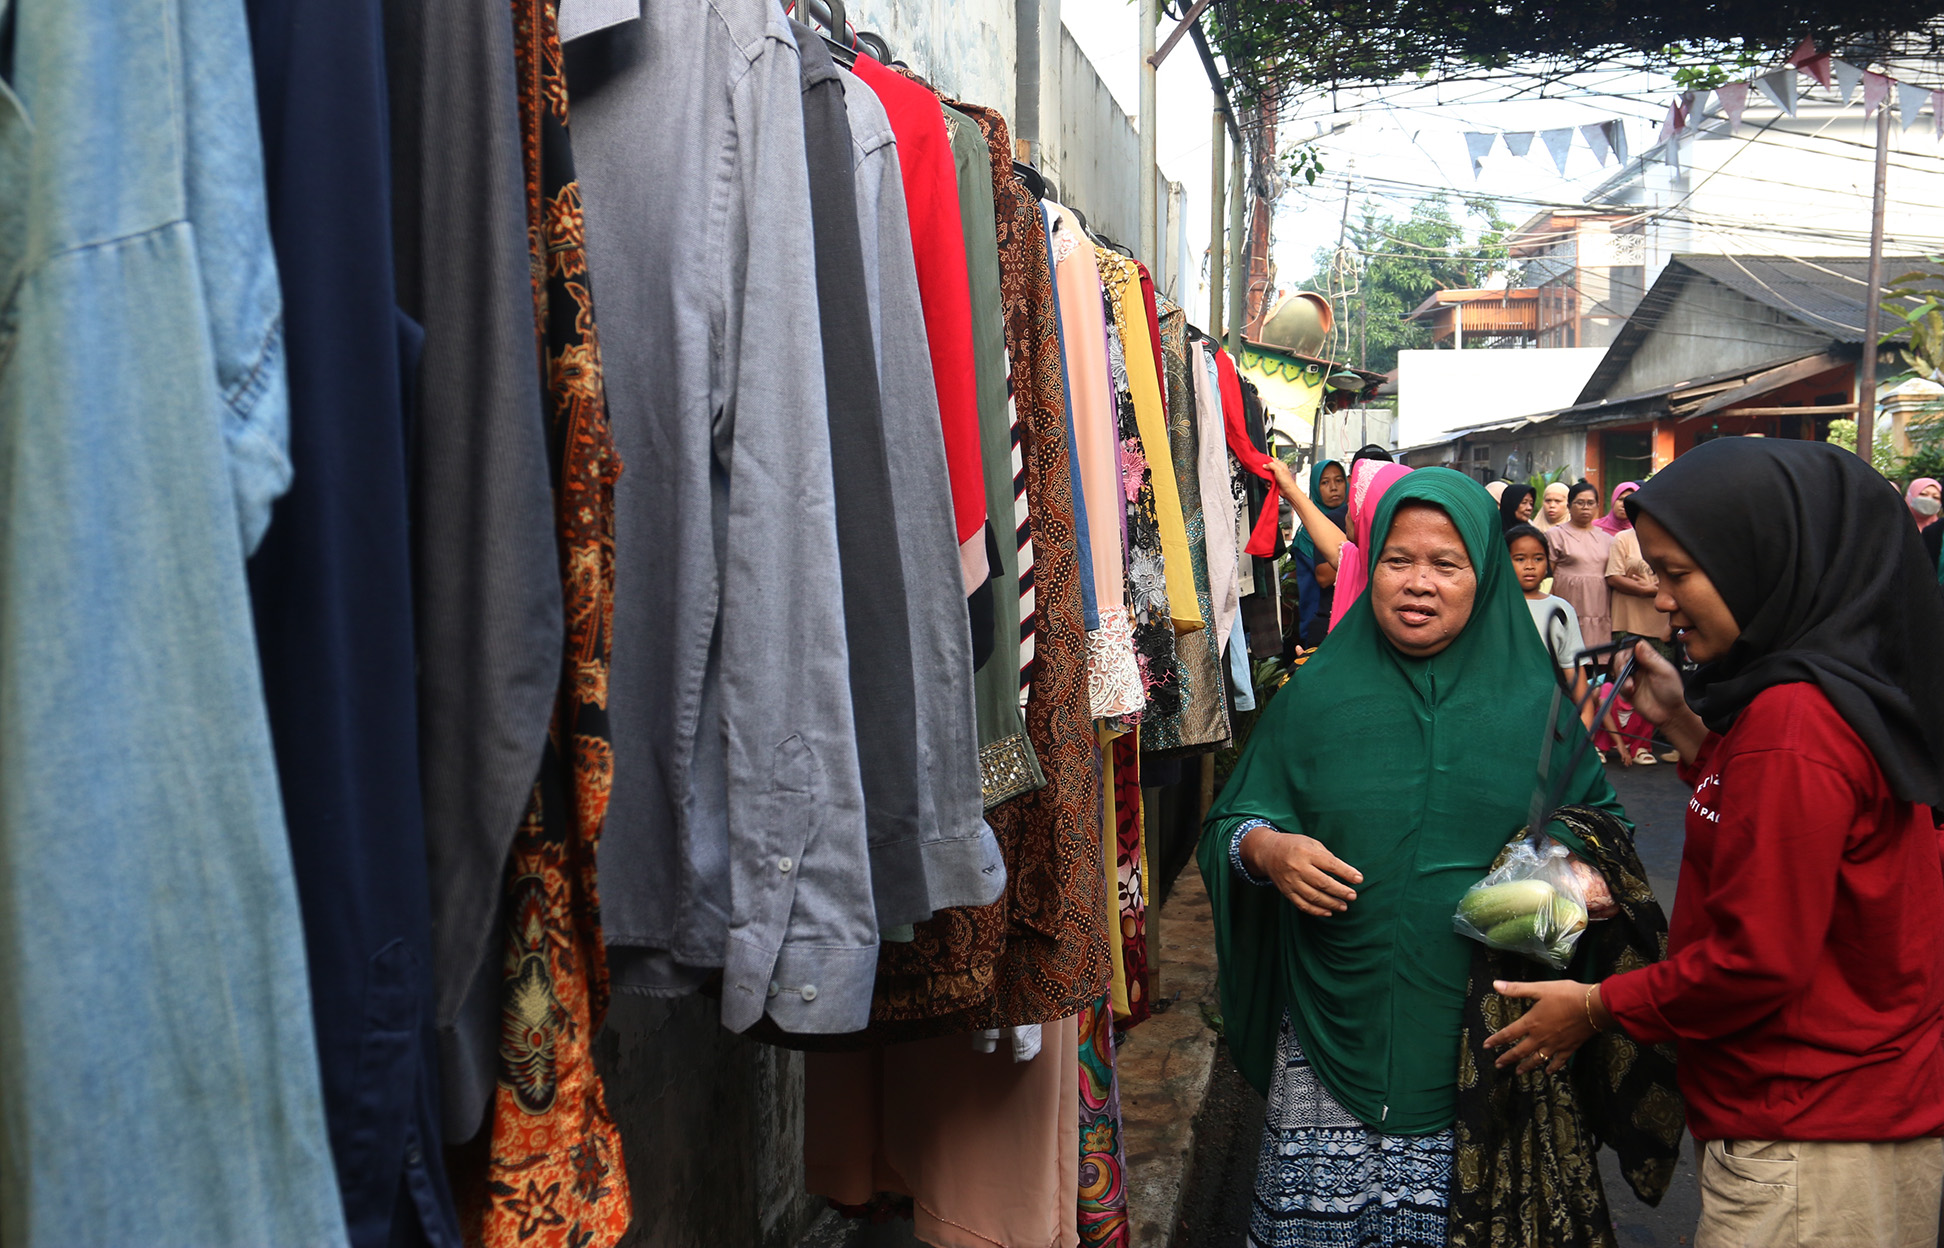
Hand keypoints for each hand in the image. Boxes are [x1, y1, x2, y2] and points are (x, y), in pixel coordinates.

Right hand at [1241, 826, 1362, 916]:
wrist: (1267, 852)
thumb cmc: (1294, 845)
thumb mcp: (1311, 842)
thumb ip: (1326, 856)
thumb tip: (1344, 873)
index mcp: (1306, 852)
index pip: (1330, 864)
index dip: (1346, 873)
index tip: (1359, 879)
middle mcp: (1297, 867)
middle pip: (1323, 883)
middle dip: (1341, 891)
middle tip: (1353, 896)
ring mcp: (1291, 881)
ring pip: (1313, 897)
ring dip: (1331, 904)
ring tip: (1344, 906)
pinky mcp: (1286, 892)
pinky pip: (1302, 904)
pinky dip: (1316, 911)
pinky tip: (1328, 912)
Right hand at [1266, 457, 1298, 498]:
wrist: (1288, 491)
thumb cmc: (1287, 481)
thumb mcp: (1279, 470)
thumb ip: (1271, 465)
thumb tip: (1264, 464)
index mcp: (1280, 465)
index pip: (1271, 460)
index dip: (1266, 461)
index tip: (1261, 463)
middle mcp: (1277, 470)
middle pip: (1267, 468)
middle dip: (1266, 472)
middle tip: (1266, 473)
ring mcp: (1275, 476)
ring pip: (1266, 475)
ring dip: (1267, 479)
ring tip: (1271, 481)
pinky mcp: (1273, 482)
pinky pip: (1267, 482)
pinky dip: (1268, 484)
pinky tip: (1271, 485)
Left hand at [1484, 980, 1603, 1075]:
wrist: (1593, 1007)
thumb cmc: (1566, 995)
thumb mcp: (1540, 988)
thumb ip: (1517, 989)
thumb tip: (1495, 985)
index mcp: (1531, 1023)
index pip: (1508, 1034)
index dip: (1496, 1040)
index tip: (1486, 1046)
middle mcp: (1540, 1037)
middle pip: (1520, 1051)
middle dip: (1508, 1058)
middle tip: (1498, 1065)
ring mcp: (1555, 1045)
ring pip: (1537, 1059)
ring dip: (1526, 1067)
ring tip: (1519, 1072)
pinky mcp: (1569, 1048)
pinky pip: (1558, 1062)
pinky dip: (1552, 1067)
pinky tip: (1548, 1072)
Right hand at [1618, 641, 1706, 760]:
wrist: (1670, 714)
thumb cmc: (1672, 692)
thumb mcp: (1664, 672)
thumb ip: (1651, 658)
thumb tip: (1638, 644)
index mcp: (1649, 660)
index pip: (1632, 648)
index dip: (1627, 651)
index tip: (1627, 657)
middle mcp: (1639, 668)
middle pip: (1620, 659)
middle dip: (1620, 664)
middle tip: (1624, 671)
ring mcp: (1632, 679)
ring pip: (1616, 672)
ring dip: (1621, 677)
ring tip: (1630, 686)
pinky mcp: (1627, 691)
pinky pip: (1617, 686)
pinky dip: (1621, 688)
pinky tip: (1630, 691)